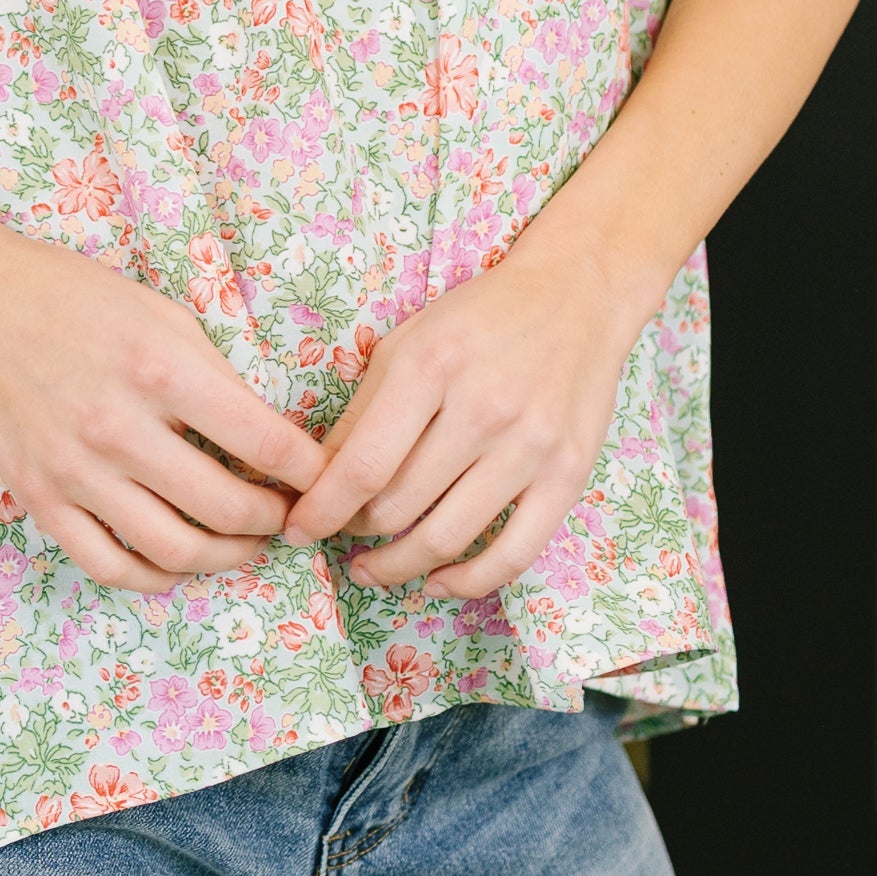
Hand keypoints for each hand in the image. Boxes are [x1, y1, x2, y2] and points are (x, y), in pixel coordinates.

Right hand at [0, 219, 326, 593]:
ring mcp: (76, 470)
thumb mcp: (161, 315)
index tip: (324, 479)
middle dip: (276, 520)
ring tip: (244, 544)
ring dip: (225, 558)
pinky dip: (153, 578)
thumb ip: (215, 378)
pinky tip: (176, 564)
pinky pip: (108, 565)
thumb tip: (270, 441)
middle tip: (289, 516)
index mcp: (162, 369)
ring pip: (174, 551)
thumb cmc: (74, 298)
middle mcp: (120, 427)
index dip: (311, 471)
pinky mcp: (39, 498)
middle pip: (228, 508)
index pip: (266, 442)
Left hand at [281, 233, 650, 597]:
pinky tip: (436, 581)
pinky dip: (468, 581)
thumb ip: (363, 412)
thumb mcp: (407, 343)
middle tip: (341, 533)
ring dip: (399, 566)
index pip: (363, 465)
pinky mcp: (569, 475)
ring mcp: (530, 447)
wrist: (577, 294)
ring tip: (374, 569)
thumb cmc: (480, 318)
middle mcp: (483, 410)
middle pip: (399, 506)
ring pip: (447, 537)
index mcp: (431, 367)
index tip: (298, 529)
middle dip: (356, 531)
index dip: (322, 511)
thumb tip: (319, 482)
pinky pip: (514, 553)